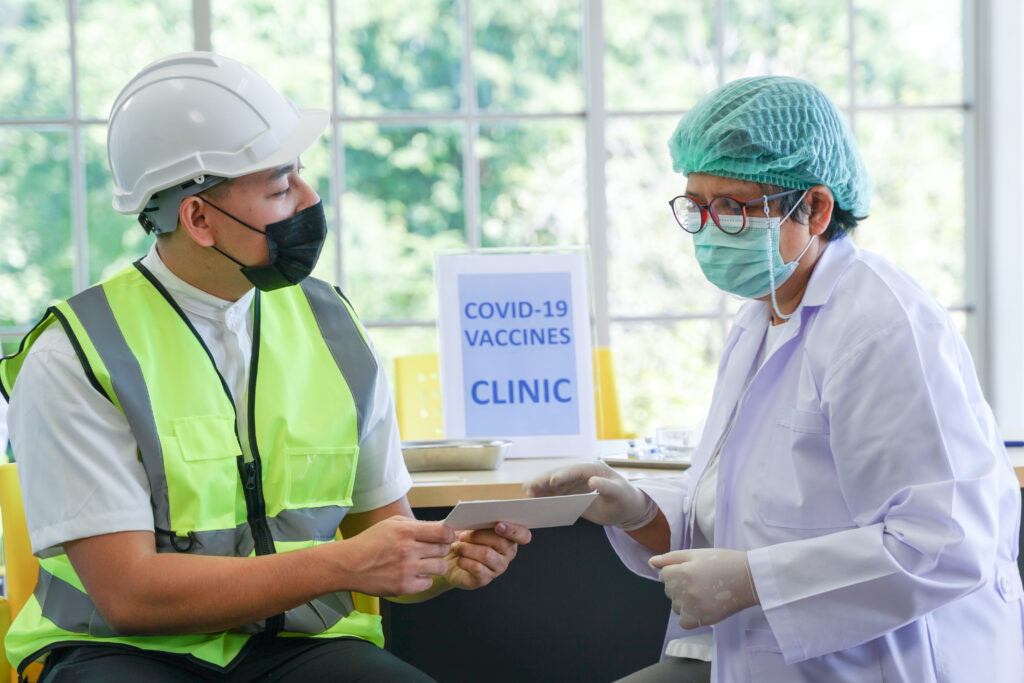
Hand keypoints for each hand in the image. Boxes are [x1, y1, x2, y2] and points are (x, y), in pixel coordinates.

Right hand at [337, 516, 454, 596]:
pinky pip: (428, 583)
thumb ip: (416, 524)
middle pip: (443, 550)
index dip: (448, 535)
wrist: (349, 565)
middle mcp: (408, 550)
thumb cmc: (371, 542)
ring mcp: (406, 570)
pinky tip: (413, 574)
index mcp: (405, 531)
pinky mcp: (403, 587)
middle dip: (440, 549)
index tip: (444, 537)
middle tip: (431, 550)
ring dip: (435, 565)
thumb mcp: (392, 524)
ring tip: (423, 563)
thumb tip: (441, 528)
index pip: (442, 532)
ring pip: (440, 567)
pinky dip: (423, 579)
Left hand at [443, 522, 531, 589]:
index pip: (523, 535)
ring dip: (468, 548)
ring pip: (487, 555)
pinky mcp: (484, 579)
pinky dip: (464, 560)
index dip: (513, 530)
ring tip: (457, 546)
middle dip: (478, 535)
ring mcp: (498, 567)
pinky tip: (458, 558)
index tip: (498, 525)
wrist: (446, 557)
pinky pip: (477, 568)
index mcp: (509, 536)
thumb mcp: (467, 522)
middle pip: (501, 541)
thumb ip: (475, 517)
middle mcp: (508, 553)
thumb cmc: (461, 536)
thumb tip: (475, 514)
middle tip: (462, 535)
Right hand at [524, 461, 657, 529]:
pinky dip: (544, 494)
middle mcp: (581, 473)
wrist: (626, 509)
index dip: (564, 475)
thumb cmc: (626, 499)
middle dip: (545, 479)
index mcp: (594, 468)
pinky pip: (555, 493)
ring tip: (527, 490)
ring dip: (541, 486)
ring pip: (554, 483)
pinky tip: (533, 497)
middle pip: (560, 475)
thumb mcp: (620, 494)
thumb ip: (607, 487)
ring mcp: (574, 483)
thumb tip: (592, 481)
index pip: (576, 470)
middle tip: (530, 485)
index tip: (552, 481)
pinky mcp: (571, 493)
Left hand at [649, 549, 758, 628]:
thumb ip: (670, 558)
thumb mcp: (695, 554)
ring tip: (703, 591)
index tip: (692, 570)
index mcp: (682, 572)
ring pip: (675, 606)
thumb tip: (650, 563)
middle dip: (679, 585)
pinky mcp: (703, 619)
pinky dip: (689, 616)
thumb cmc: (723, 561)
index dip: (676, 570)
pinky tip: (701, 606)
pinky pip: (684, 622)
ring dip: (684, 600)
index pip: (664, 575)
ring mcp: (694, 607)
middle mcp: (685, 591)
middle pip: (669, 590)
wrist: (749, 578)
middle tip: (700, 580)